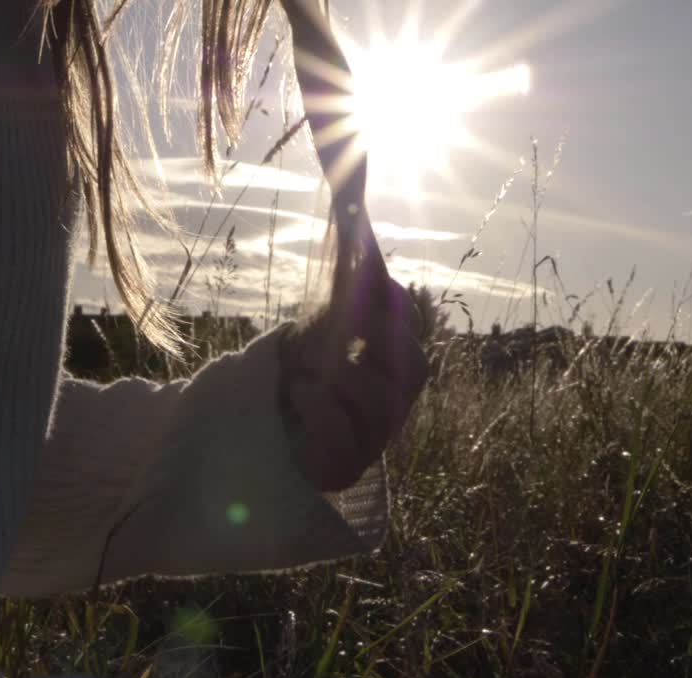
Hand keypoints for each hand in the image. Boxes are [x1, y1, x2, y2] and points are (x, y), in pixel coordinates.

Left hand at [280, 275, 428, 492]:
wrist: (275, 422)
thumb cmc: (309, 363)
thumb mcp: (326, 312)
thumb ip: (349, 262)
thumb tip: (355, 196)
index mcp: (396, 359)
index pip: (408, 323)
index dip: (384, 299)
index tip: (351, 281)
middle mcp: (397, 399)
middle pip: (416, 367)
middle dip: (374, 341)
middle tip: (335, 324)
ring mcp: (376, 437)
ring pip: (383, 403)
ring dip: (342, 374)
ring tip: (305, 364)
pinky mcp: (346, 466)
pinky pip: (344, 437)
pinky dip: (319, 408)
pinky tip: (299, 390)